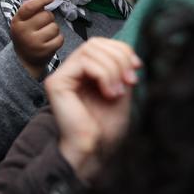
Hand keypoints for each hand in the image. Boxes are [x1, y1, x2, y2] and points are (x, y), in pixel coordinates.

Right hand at [11, 0, 63, 79]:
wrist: (24, 59)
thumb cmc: (26, 36)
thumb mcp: (22, 22)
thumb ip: (31, 10)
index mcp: (17, 22)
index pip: (30, 7)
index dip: (42, 0)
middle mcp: (24, 31)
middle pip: (46, 15)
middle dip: (48, 18)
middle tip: (42, 25)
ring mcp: (34, 42)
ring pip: (55, 27)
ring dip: (53, 29)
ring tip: (45, 35)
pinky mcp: (45, 51)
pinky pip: (59, 38)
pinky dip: (58, 39)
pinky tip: (49, 42)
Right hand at [45, 38, 139, 180]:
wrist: (93, 150)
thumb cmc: (104, 129)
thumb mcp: (120, 92)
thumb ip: (120, 71)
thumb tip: (128, 54)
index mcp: (85, 73)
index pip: (100, 44)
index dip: (121, 49)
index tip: (137, 67)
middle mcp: (71, 71)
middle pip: (96, 43)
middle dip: (119, 58)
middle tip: (130, 81)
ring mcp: (63, 75)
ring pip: (91, 50)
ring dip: (113, 69)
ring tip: (118, 92)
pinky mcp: (57, 82)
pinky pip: (84, 63)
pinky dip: (103, 75)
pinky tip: (109, 93)